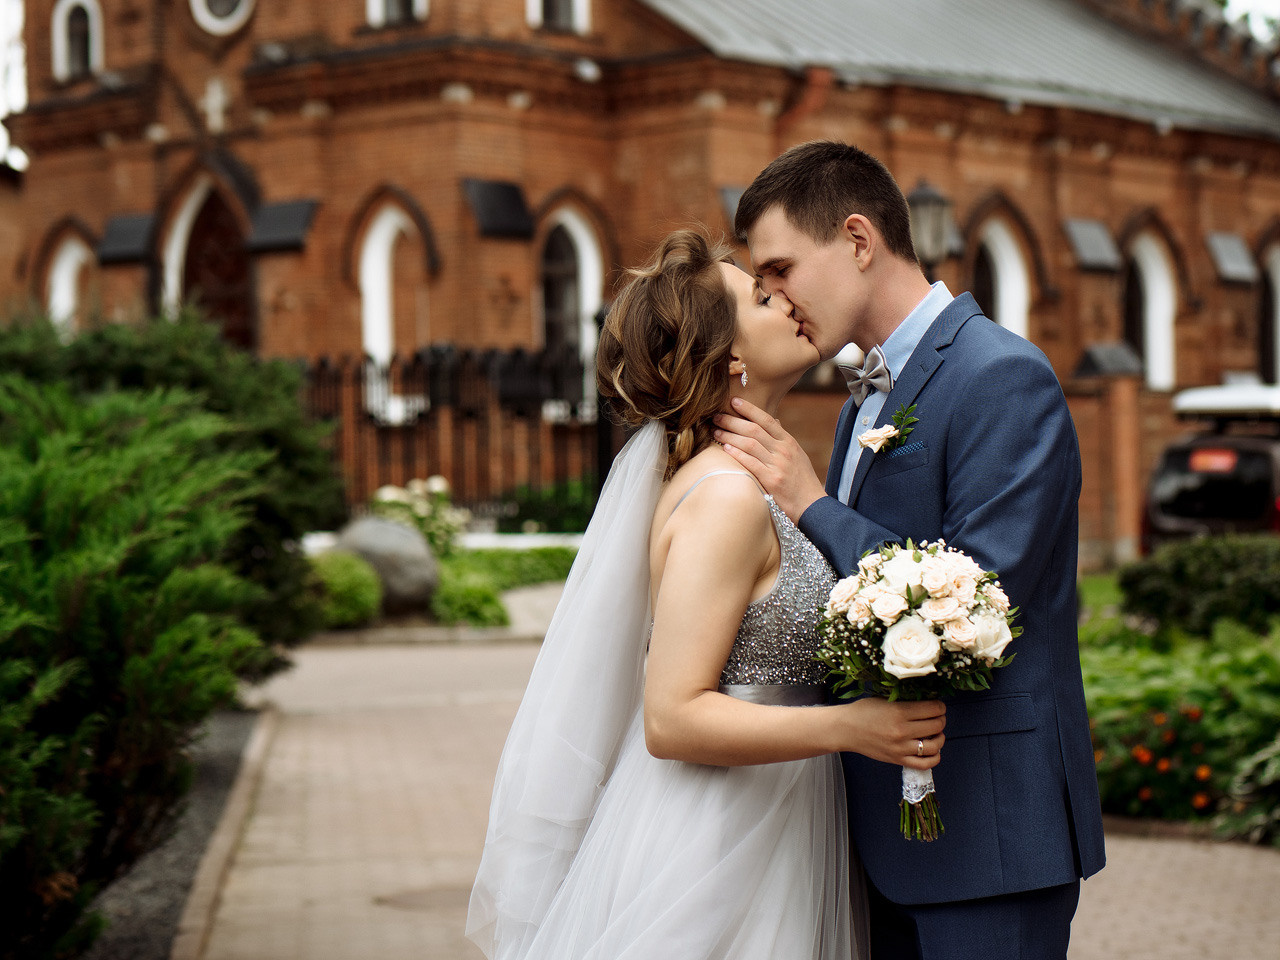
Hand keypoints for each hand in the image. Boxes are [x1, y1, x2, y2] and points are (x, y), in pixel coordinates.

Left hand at [713, 397, 826, 521]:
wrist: (812, 505)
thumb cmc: (802, 480)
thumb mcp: (797, 455)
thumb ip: (783, 439)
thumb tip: (774, 421)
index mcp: (789, 442)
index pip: (766, 420)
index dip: (749, 409)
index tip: (734, 401)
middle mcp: (783, 450)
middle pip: (754, 429)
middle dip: (733, 421)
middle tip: (716, 416)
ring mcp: (778, 465)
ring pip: (749, 444)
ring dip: (730, 436)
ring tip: (715, 431)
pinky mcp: (772, 481)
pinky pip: (751, 463)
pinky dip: (737, 454)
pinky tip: (725, 448)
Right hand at [836, 697, 945, 769]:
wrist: (845, 729)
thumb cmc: (863, 711)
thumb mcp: (885, 699)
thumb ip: (906, 702)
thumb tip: (928, 704)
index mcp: (899, 711)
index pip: (933, 709)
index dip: (940, 706)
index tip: (938, 705)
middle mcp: (902, 731)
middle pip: (936, 725)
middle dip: (941, 719)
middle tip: (937, 717)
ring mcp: (901, 747)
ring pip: (935, 745)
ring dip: (940, 737)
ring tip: (935, 733)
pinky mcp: (898, 759)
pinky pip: (925, 764)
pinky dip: (935, 757)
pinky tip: (932, 749)